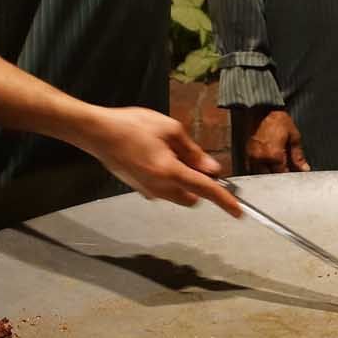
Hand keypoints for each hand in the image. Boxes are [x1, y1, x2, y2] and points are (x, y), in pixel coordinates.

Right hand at [74, 106, 241, 215]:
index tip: (239, 212)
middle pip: (193, 197)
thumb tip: (213, 169)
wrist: (98, 133)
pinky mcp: (138, 189)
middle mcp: (161, 188)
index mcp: (171, 173)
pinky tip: (154, 156)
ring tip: (169, 152)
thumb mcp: (170, 130)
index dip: (225, 201)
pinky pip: (162, 189)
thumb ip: (194, 152)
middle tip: (192, 158)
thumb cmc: (134, 126)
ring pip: (177, 194)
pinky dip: (167, 179)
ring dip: (182, 181)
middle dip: (199, 184)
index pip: (206, 190)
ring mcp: (148, 191)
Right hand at [244, 109, 309, 172]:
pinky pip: (253, 168)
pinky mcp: (246, 154)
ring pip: (260, 174)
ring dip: (268, 173)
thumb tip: (304, 169)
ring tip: (275, 166)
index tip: (293, 173)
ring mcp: (252, 157)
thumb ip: (298, 155)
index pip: (282, 174)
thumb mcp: (293, 136)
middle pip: (270, 176)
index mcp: (274, 156)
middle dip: (278, 175)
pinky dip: (260, 168)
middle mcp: (261, 159)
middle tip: (285, 170)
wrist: (261, 110)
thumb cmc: (278, 121)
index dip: (288, 175)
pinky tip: (266, 163)